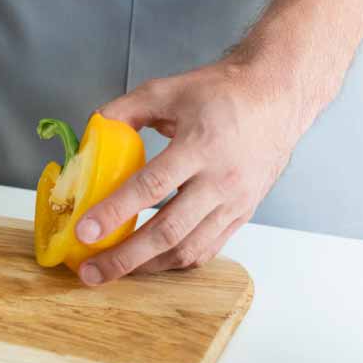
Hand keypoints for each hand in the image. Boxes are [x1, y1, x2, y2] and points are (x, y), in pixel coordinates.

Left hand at [73, 59, 315, 284]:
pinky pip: (207, 248)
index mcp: (201, 146)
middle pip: (168, 231)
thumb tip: (94, 130)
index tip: (85, 230)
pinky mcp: (242, 214)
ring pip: (188, 248)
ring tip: (112, 272)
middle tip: (90, 272)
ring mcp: (235, 202)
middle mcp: (221, 181)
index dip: (115, 212)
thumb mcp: (169, 89)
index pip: (151, 186)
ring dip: (147, 266)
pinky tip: (149, 262)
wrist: (277, 99)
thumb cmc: (224, 94)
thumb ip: (127, 109)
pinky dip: (175, 261)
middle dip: (124, 256)